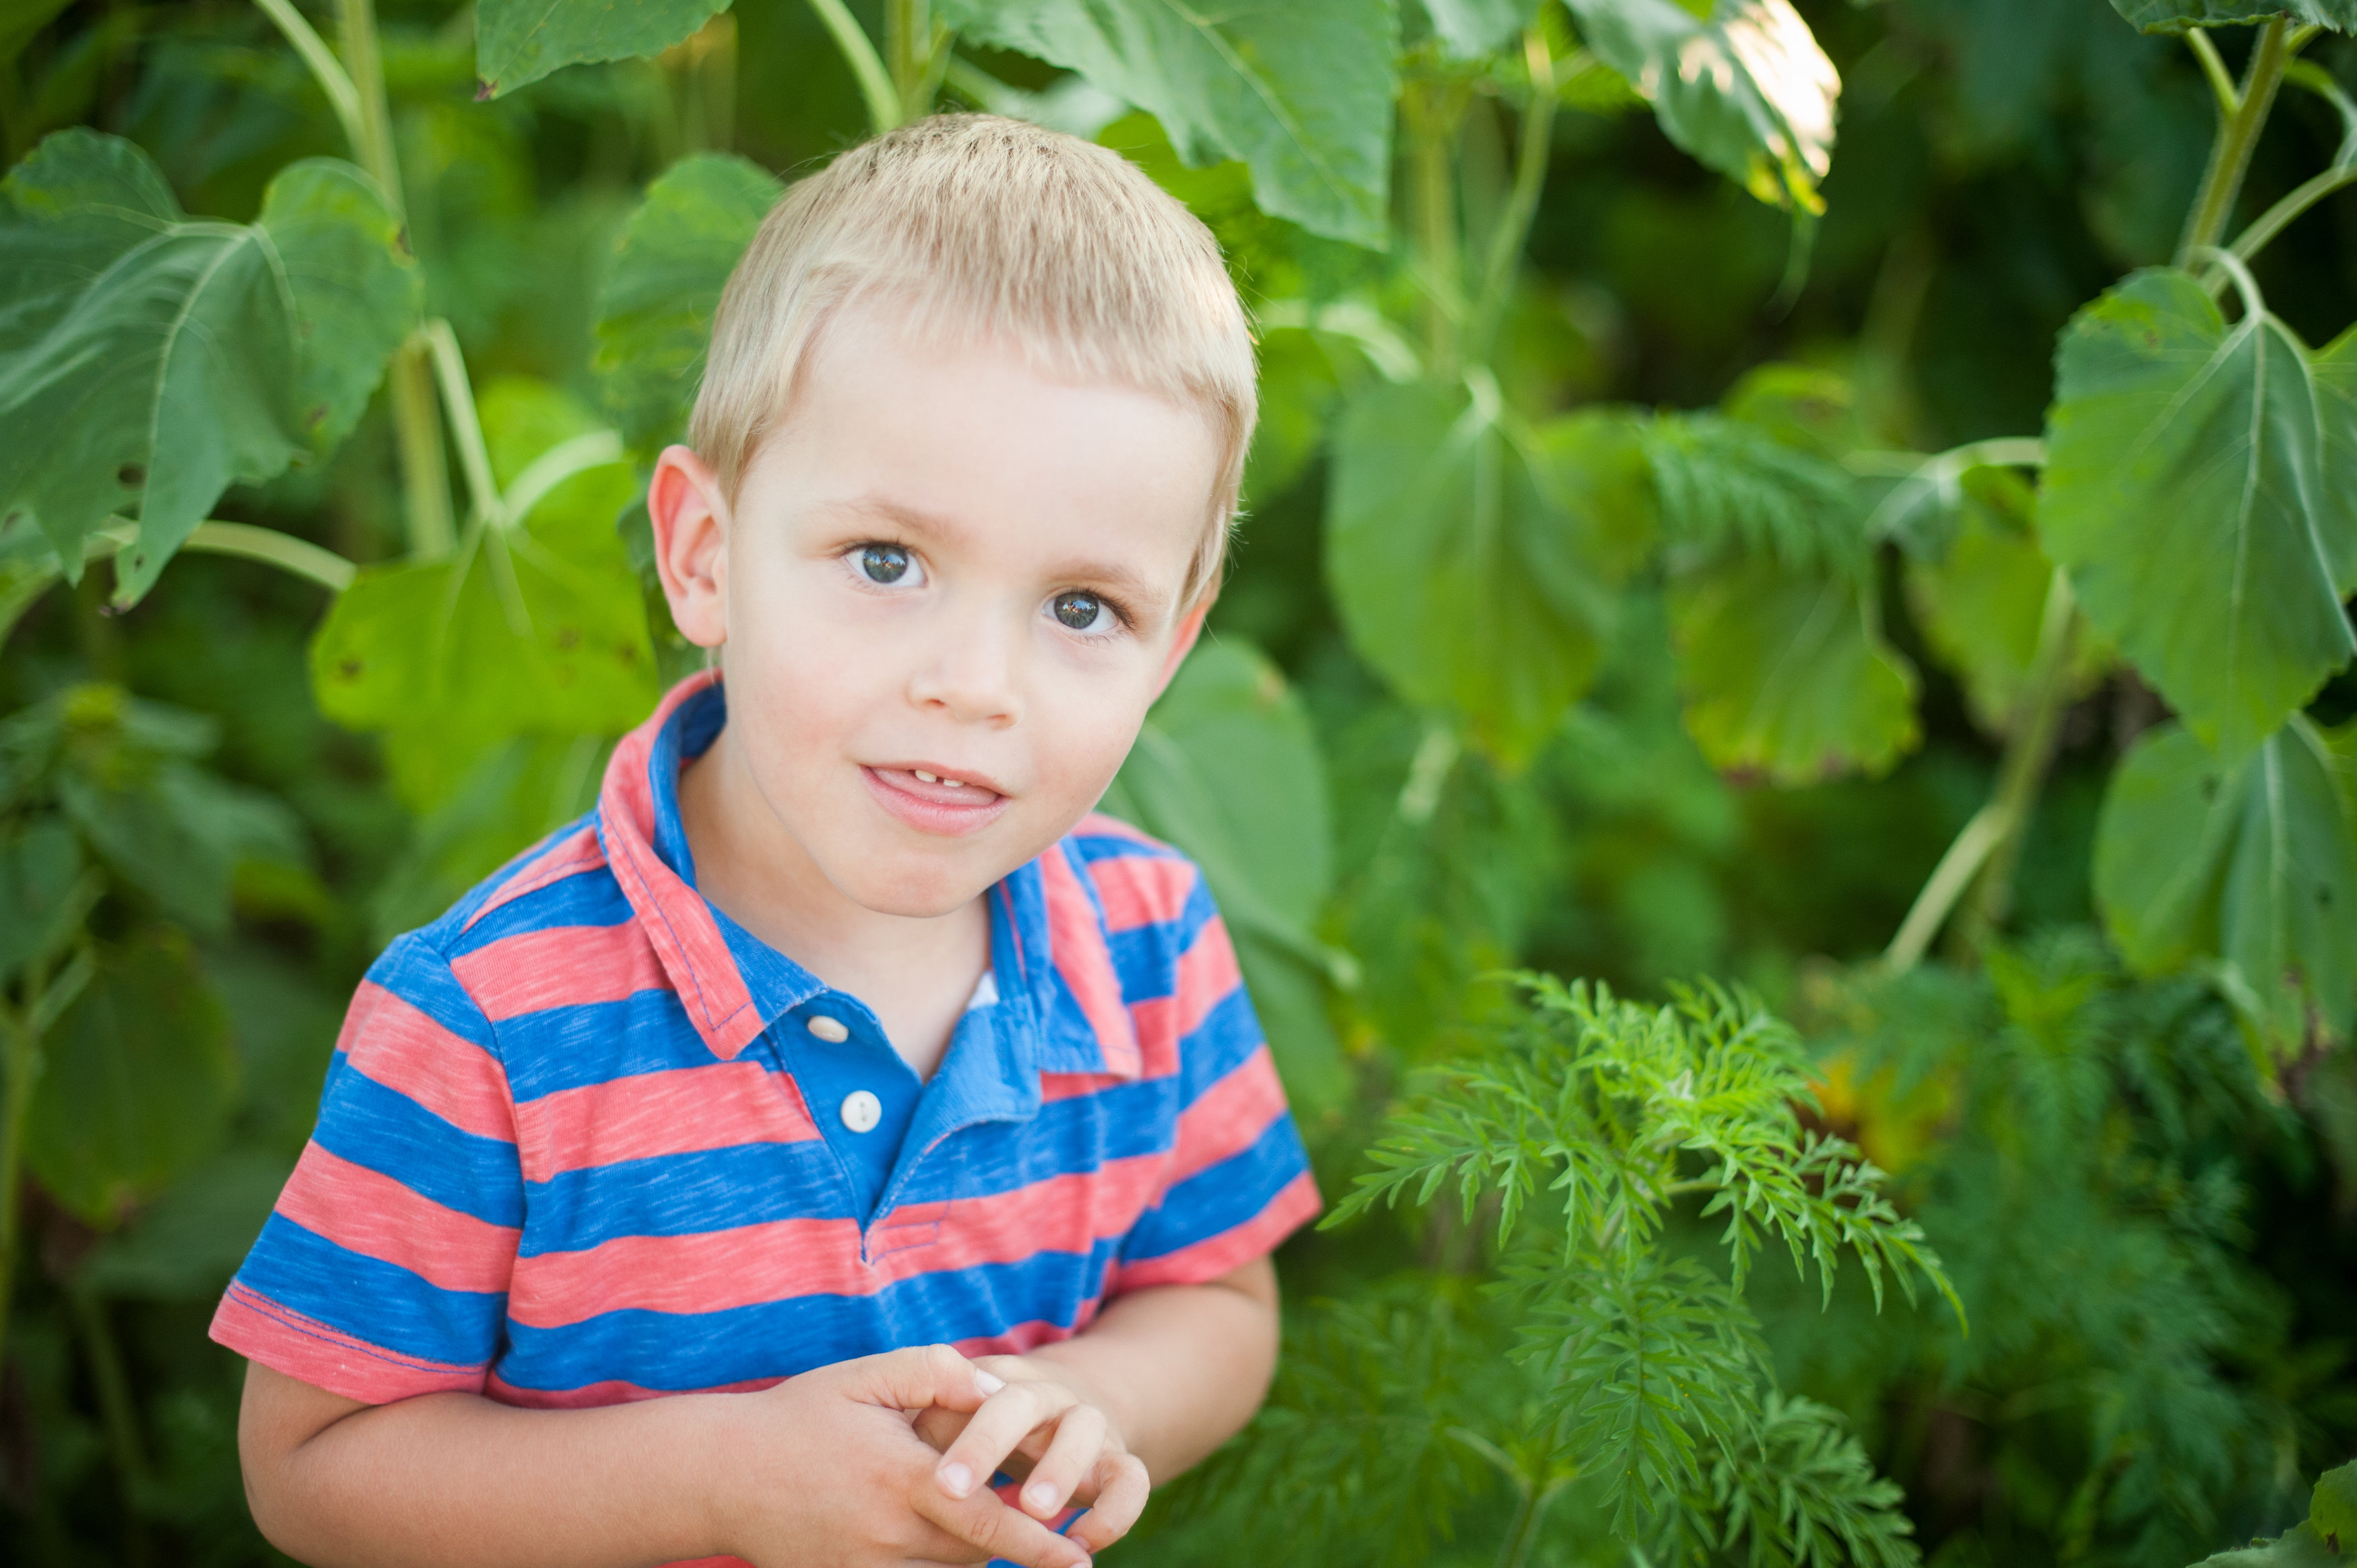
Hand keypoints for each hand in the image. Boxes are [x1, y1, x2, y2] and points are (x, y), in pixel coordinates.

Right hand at [707, 1344, 1091, 1567]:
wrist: (722, 1474)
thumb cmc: (801, 1417)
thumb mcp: (866, 1377)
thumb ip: (936, 1372)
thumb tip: (996, 1391)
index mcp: (901, 1479)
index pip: (987, 1521)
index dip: (1039, 1544)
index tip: (1080, 1560)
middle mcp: (886, 1534)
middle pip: (975, 1554)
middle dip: (1009, 1539)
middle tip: (1035, 1519)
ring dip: (967, 1554)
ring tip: (967, 1519)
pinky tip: (931, 1542)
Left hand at [914, 1355, 1150, 1557]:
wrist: (1065, 1409)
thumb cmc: (984, 1419)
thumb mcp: (955, 1412)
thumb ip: (929, 1421)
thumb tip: (904, 1448)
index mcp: (999, 1380)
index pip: (977, 1391)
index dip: (962, 1435)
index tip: (940, 1483)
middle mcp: (1046, 1396)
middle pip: (1024, 1404)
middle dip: (990, 1445)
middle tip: (958, 1493)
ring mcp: (1088, 1425)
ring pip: (1085, 1431)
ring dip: (1061, 1470)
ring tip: (1033, 1512)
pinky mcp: (1119, 1461)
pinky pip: (1132, 1480)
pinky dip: (1114, 1512)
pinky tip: (1080, 1542)